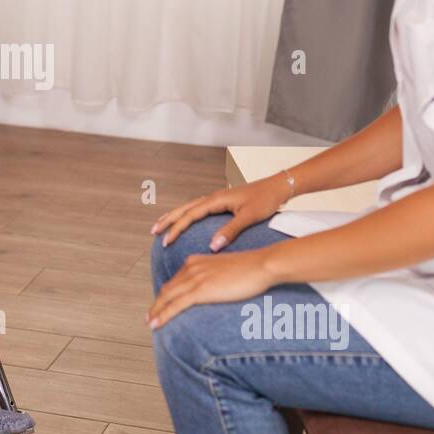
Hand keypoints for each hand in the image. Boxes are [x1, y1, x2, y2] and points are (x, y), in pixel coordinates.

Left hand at [147, 249, 275, 329]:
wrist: (261, 265)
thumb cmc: (250, 269)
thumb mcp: (226, 270)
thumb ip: (213, 277)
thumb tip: (212, 290)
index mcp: (195, 261)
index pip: (174, 281)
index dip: (165, 295)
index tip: (160, 306)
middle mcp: (191, 267)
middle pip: (167, 289)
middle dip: (157, 304)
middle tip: (150, 317)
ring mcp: (195, 278)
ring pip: (167, 297)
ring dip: (156, 312)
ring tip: (150, 323)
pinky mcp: (201, 290)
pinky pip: (175, 305)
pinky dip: (163, 315)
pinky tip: (156, 324)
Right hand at [150, 174, 292, 250]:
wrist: (279, 186)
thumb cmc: (266, 200)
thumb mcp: (249, 217)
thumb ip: (230, 231)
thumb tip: (212, 247)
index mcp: (216, 200)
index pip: (190, 215)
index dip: (176, 228)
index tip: (165, 241)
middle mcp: (213, 197)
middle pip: (184, 208)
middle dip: (168, 220)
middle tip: (153, 232)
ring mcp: (218, 198)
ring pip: (189, 206)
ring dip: (175, 215)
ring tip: (162, 225)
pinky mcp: (223, 201)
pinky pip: (198, 207)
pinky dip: (187, 214)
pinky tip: (187, 220)